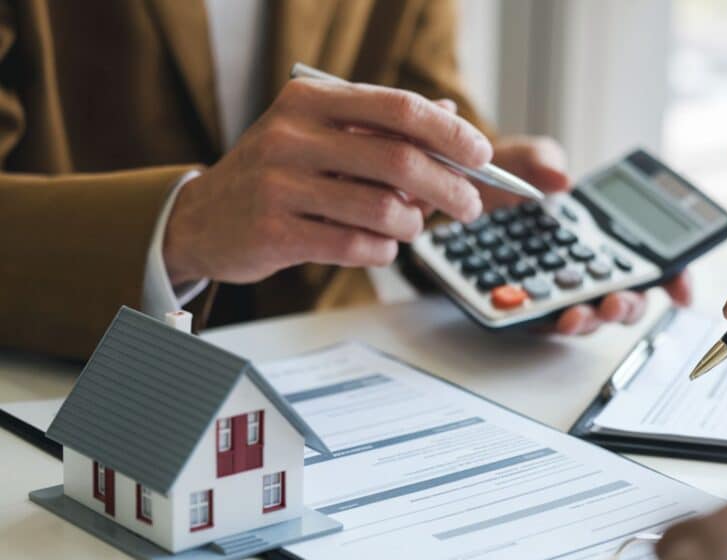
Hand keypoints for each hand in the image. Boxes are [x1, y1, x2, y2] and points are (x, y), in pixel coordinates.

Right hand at [164, 80, 491, 285]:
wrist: (202, 219)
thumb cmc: (276, 174)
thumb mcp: (321, 135)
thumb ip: (383, 126)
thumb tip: (451, 116)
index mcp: (310, 100)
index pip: (398, 108)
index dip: (449, 134)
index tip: (482, 155)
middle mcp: (292, 136)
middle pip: (399, 160)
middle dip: (448, 188)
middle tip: (468, 207)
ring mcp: (279, 185)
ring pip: (381, 209)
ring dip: (410, 225)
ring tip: (407, 227)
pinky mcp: (274, 232)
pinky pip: (354, 246)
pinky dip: (381, 251)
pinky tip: (378, 245)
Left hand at [483, 135, 693, 334]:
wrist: (451, 196)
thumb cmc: (500, 180)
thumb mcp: (522, 158)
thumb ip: (542, 159)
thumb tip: (559, 177)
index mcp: (602, 234)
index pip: (650, 260)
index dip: (675, 278)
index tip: (681, 293)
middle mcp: (587, 267)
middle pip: (626, 299)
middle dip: (626, 306)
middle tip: (613, 302)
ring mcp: (558, 290)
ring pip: (588, 317)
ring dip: (588, 321)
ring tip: (576, 315)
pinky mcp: (525, 305)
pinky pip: (541, 321)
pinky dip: (545, 322)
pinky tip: (541, 316)